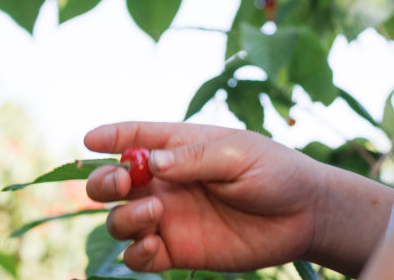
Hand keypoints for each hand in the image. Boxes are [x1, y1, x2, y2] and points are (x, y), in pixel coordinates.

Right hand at [83, 120, 325, 274]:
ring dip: (123, 217)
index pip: (134, 137)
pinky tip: (153, 245)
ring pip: (119, 220)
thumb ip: (194, 158)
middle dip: (104, 182)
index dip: (109, 136)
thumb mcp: (238, 155)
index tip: (90, 141)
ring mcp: (170, 217)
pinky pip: (138, 256)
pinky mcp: (178, 250)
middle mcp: (167, 182)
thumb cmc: (275, 172)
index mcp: (180, 148)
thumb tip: (148, 162)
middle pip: (113, 182)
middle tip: (122, 184)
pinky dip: (134, 253)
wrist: (304, 215)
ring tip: (154, 211)